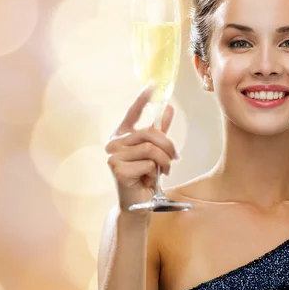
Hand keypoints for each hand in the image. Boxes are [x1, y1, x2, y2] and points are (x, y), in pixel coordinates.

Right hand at [105, 84, 178, 211]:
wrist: (137, 205)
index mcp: (122, 135)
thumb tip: (168, 108)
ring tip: (163, 172)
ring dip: (164, 162)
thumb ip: (160, 131)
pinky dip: (155, 174)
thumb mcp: (155, 152)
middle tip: (175, 159)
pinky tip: (148, 182)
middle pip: (150, 133)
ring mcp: (113, 156)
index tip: (153, 84)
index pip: (132, 112)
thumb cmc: (144, 177)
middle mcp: (114, 143)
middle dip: (168, 146)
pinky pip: (148, 164)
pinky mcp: (117, 169)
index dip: (142, 98)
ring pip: (151, 149)